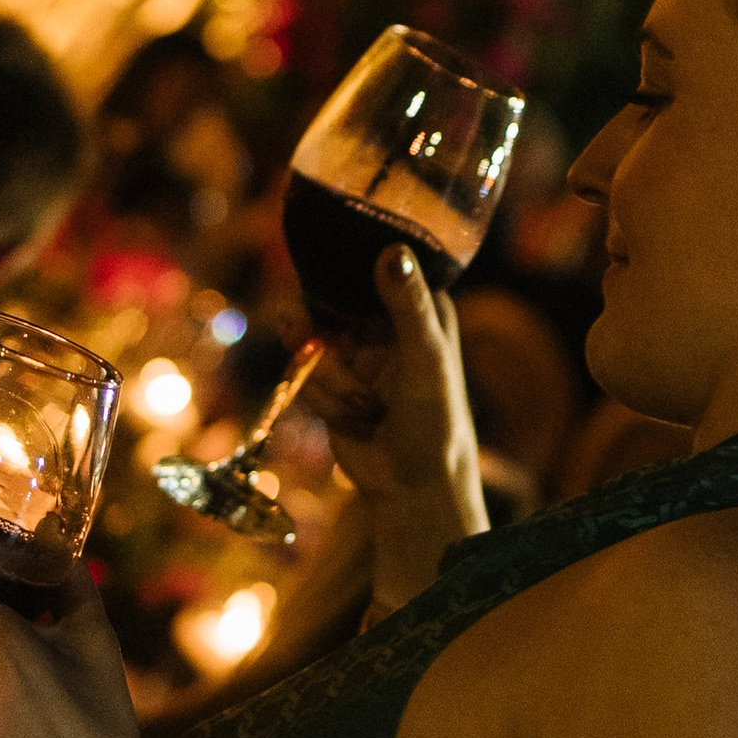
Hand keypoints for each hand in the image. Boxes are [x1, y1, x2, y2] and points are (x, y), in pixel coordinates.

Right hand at [307, 246, 485, 611]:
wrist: (412, 487)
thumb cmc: (435, 422)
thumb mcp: (425, 358)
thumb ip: (407, 305)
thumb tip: (391, 251)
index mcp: (419, 304)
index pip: (369, 260)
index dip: (339, 265)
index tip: (322, 274)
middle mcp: (384, 320)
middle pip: (325, 294)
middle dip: (316, 328)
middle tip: (301, 335)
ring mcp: (355, 350)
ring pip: (309, 336)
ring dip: (329, 378)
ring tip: (365, 409)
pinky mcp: (330, 379)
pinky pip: (303, 372)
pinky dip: (323, 398)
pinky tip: (356, 421)